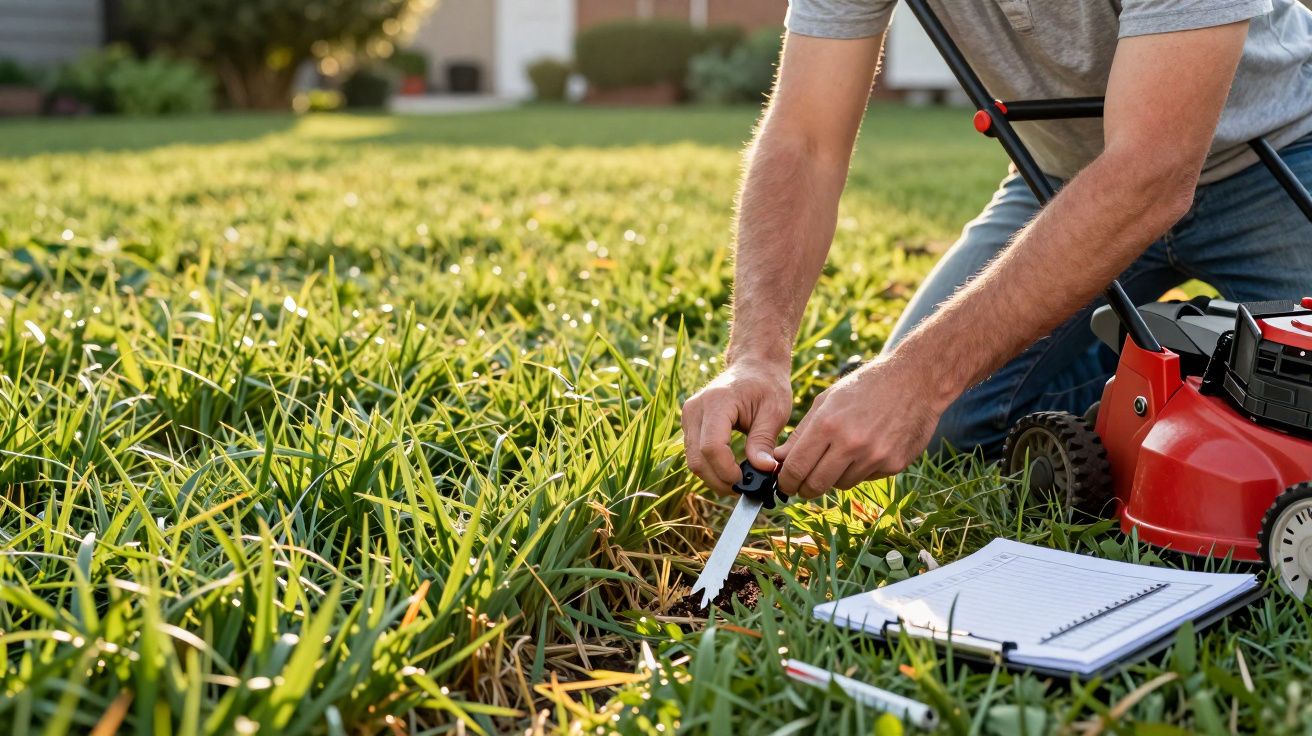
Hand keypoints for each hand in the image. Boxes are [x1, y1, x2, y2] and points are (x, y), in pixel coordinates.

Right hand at [681, 360, 791, 493]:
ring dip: (714, 477)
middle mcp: (695, 408)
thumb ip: (764, 441)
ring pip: (692, 460)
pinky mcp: (689, 423)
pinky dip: (710, 467)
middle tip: (744, 489)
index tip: (747, 482)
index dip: (727, 471)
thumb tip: (763, 471)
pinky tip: (730, 470)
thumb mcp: (774, 411)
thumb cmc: (767, 385)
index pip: (712, 447)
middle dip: (719, 480)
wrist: (754, 365)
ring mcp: (688, 415)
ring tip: (740, 481)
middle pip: (697, 459)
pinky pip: (694, 453)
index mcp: (716, 402)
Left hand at [774, 357, 943, 497]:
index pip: (796, 468)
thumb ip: (801, 433)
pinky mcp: (894, 464)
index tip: (784, 483)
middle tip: (803, 484)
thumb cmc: (865, 386)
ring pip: (841, 484)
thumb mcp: (826, 401)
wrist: (916, 380)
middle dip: (804, 488)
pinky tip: (866, 449)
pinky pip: (866, 478)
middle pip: (816, 484)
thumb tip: (779, 460)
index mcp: (828, 424)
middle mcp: (851, 444)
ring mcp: (875, 456)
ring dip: (834, 476)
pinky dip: (859, 470)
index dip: (786, 481)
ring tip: (840, 455)